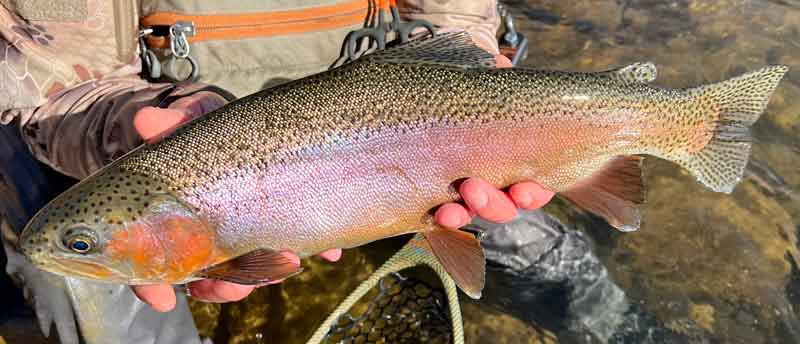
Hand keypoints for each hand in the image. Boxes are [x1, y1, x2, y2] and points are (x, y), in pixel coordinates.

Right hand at [129, 92, 342, 311]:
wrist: (239, 120)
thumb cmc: (202, 126)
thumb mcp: (186, 122)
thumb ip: (168, 124)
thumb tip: (146, 120)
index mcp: (175, 222)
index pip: (154, 266)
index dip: (152, 285)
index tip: (162, 299)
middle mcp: (210, 235)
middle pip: (209, 275)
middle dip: (223, 286)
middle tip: (233, 285)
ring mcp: (248, 232)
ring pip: (252, 268)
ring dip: (267, 273)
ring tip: (288, 262)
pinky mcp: (284, 220)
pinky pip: (299, 241)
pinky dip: (317, 247)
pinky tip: (329, 252)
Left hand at [431, 54, 554, 227]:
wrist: (452, 105)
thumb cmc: (486, 100)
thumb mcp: (497, 90)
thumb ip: (501, 80)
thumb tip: (498, 64)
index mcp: (523, 165)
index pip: (535, 189)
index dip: (531, 194)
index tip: (523, 191)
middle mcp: (501, 185)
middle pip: (504, 207)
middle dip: (491, 204)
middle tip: (473, 188)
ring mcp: (474, 194)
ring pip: (474, 213)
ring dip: (463, 214)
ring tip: (448, 210)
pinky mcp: (447, 196)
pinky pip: (448, 212)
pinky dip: (443, 216)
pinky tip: (435, 214)